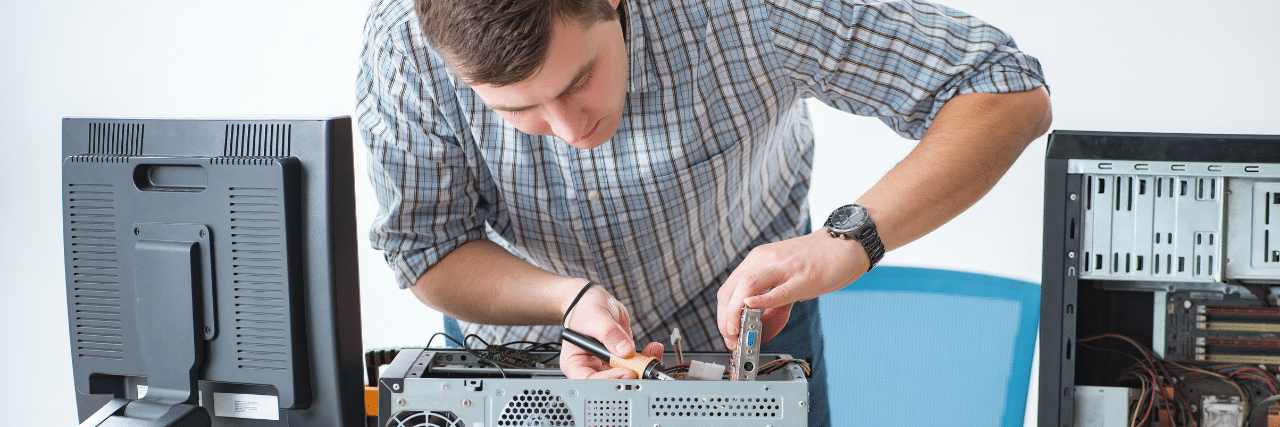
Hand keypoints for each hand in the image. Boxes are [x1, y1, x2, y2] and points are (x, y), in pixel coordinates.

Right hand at [558, 284, 664, 378]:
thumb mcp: (595, 318)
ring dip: (642, 367)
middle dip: (630, 376)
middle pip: (611, 380)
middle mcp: (592, 365)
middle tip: (642, 367)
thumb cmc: (584, 308)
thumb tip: (624, 350)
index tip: (625, 371)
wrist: (594, 300)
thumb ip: (608, 333)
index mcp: (576, 362)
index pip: (590, 380)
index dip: (608, 379)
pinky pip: (636, 363)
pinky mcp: (622, 357)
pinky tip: (652, 349)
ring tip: (650, 355)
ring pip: (627, 373)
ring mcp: (608, 362)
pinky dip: (647, 358)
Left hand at [717, 230, 869, 348]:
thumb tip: (762, 329)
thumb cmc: (817, 261)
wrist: (846, 244)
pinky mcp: (802, 278)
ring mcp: (783, 268)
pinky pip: (778, 291)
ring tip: (738, 332)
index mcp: (758, 260)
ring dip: (735, 313)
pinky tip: (752, 308)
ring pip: (746, 286)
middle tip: (731, 338)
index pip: (728, 288)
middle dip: (725, 319)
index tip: (727, 333)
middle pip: (731, 289)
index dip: (722, 314)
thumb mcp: (786, 278)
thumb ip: (771, 302)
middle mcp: (765, 260)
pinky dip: (761, 301)